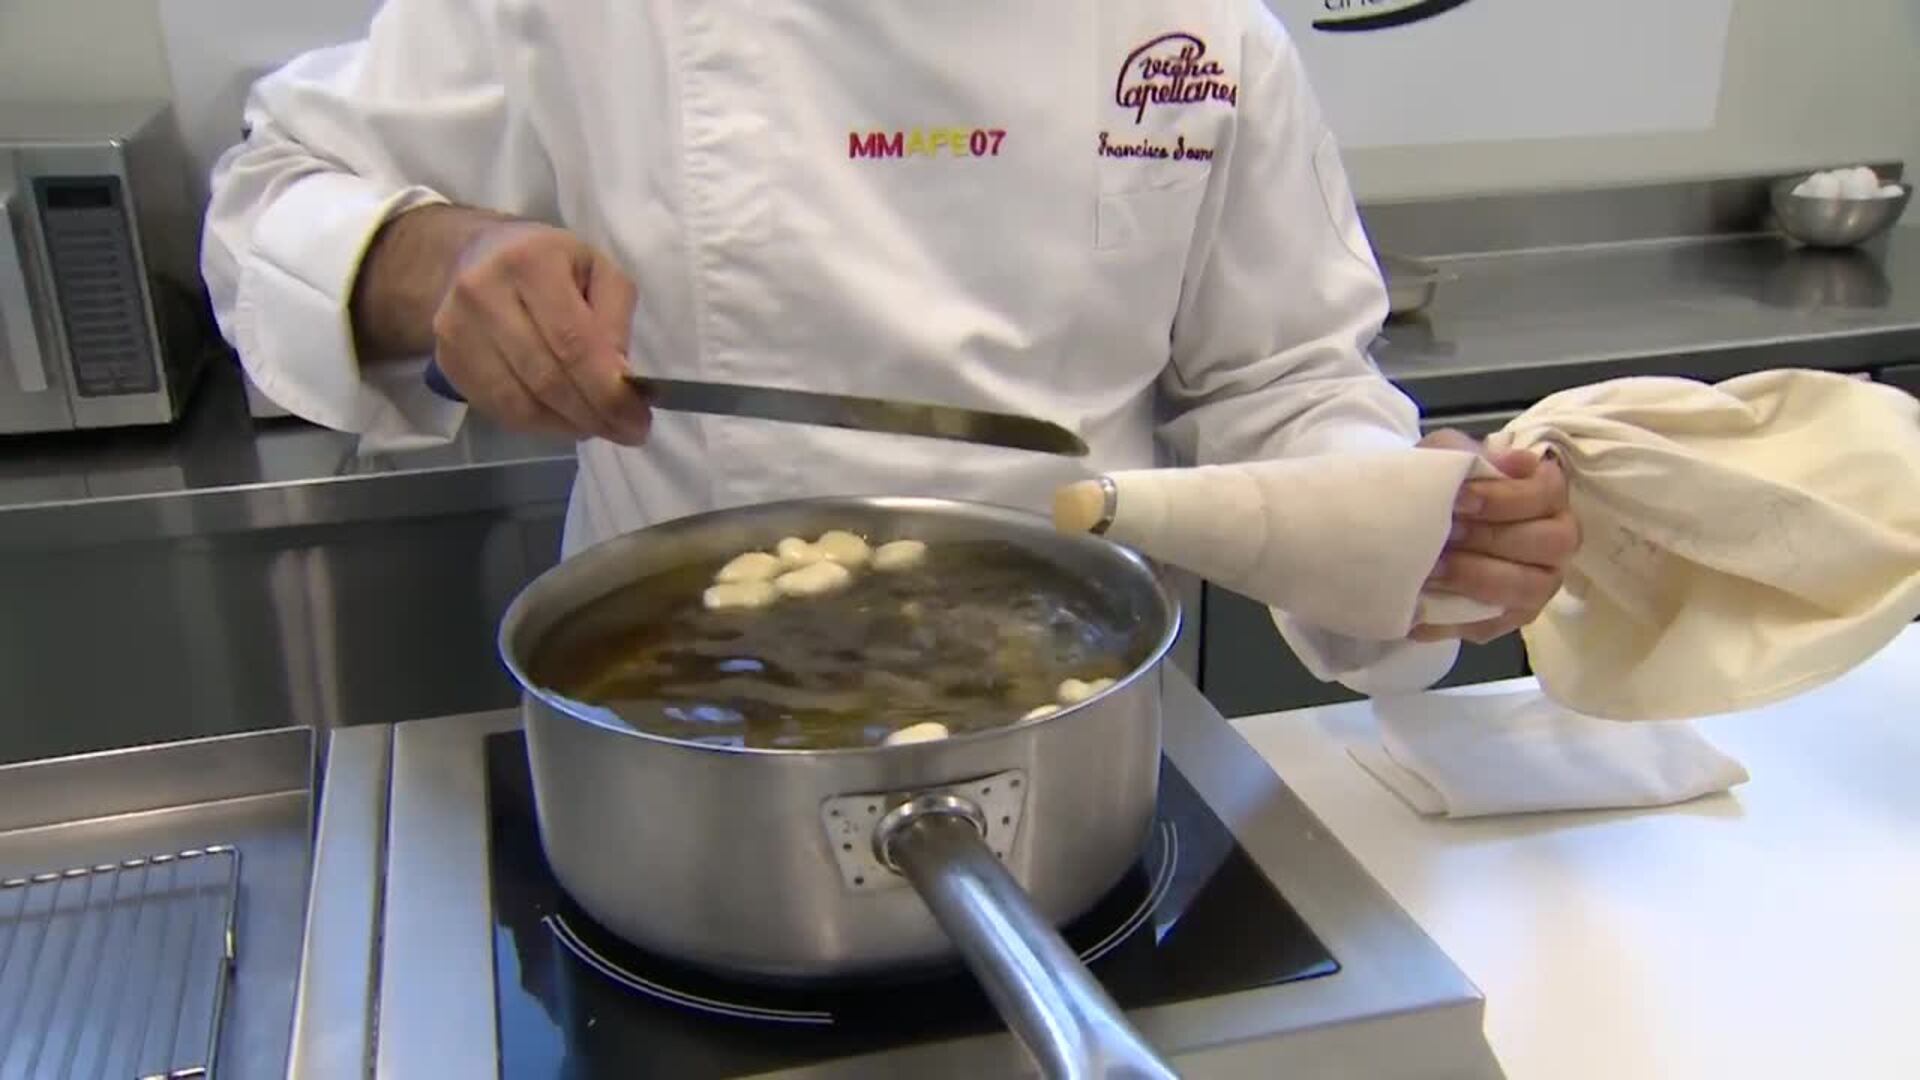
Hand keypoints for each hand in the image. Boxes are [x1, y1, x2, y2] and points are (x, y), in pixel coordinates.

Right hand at [431, 219, 649, 443]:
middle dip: (593, 415)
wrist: (478, 257)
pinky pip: (499, 410)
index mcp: (531, 263)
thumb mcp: (599, 271)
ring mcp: (457, 330)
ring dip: (567, 425)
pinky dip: (538, 425)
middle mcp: (484, 294)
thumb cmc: (551, 264)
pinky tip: (562, 418)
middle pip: (546, 379)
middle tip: (626, 432)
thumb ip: (615, 320)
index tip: (638, 420)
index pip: (573, 343)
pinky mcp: (447, 360)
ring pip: (520, 404)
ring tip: (596, 425)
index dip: (608, 391)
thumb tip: (620, 380)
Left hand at [1410, 428, 1580, 643]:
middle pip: (1551, 542)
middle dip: (1492, 538)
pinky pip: (1491, 625)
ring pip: (1528, 588)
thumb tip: (1517, 461)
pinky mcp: (1510, 618)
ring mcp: (1539, 583)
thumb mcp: (1446, 455)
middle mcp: (1556, 539)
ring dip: (1477, 578)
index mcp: (1548, 493)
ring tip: (1433, 569)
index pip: (1545, 495)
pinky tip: (1419, 607)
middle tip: (1447, 534)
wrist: (1412, 520)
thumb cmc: (1443, 484)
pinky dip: (1452, 618)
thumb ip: (1474, 453)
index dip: (1503, 499)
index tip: (1459, 499)